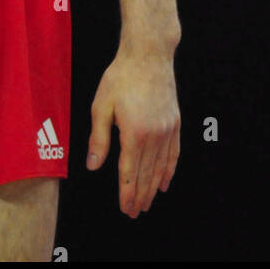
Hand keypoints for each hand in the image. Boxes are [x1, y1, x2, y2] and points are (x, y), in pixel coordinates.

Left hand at [86, 47, 179, 215]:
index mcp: (134, 133)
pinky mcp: (175, 123)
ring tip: (148, 202)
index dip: (127, 193)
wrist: (148, 55)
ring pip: (161, 167)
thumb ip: (99, 138)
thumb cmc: (121, 77)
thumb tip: (94, 165)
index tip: (126, 208)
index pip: (130, 172)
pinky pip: (174, 153)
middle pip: (146, 174)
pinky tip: (165, 181)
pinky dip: (170, 170)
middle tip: (135, 213)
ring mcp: (167, 130)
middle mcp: (154, 136)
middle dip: (140, 196)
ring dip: (153, 187)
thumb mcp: (101, 106)